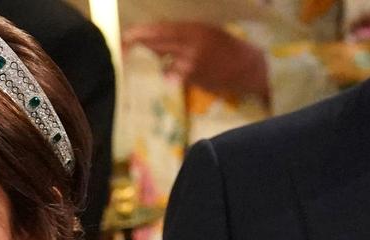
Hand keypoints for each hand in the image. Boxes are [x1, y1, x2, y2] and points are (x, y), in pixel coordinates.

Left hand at [122, 22, 268, 101]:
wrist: (247, 66)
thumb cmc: (227, 44)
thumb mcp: (207, 30)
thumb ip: (183, 33)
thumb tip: (156, 35)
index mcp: (195, 29)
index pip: (162, 30)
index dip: (141, 32)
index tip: (126, 34)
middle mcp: (190, 47)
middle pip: (156, 45)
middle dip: (138, 45)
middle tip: (122, 45)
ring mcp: (189, 65)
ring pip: (162, 61)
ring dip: (157, 58)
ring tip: (163, 55)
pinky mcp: (191, 80)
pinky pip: (172, 74)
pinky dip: (169, 71)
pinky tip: (175, 69)